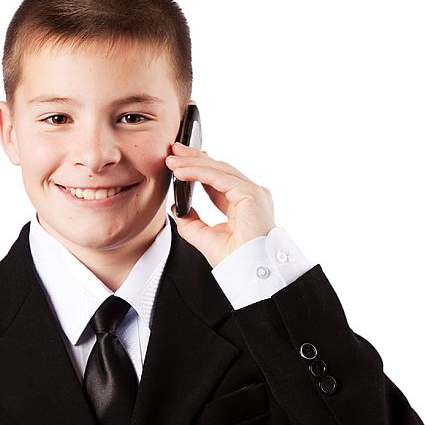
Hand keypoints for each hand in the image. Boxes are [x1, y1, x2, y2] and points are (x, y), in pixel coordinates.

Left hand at [165, 142, 275, 266]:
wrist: (252, 273)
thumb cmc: (236, 261)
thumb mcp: (205, 237)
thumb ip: (191, 221)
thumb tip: (177, 207)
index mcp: (243, 204)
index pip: (218, 180)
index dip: (198, 169)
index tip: (178, 163)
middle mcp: (251, 195)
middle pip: (219, 169)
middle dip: (194, 158)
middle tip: (173, 151)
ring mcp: (253, 192)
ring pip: (218, 169)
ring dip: (192, 162)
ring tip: (172, 160)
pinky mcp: (251, 193)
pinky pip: (219, 177)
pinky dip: (198, 171)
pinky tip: (181, 171)